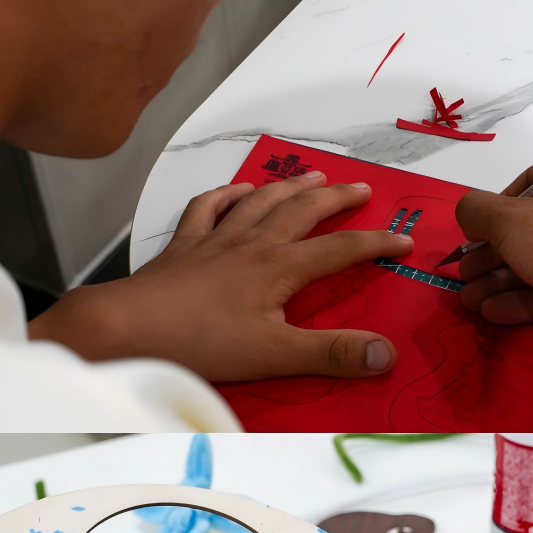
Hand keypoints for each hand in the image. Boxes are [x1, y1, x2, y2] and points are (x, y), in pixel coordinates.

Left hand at [28, 173, 411, 380]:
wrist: (128, 328)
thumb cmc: (202, 344)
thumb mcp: (275, 355)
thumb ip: (331, 354)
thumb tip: (388, 353)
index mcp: (279, 268)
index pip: (339, 251)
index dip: (375, 244)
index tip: (404, 242)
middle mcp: (251, 244)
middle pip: (302, 212)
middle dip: (337, 199)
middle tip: (363, 189)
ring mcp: (214, 240)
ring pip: (260, 202)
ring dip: (290, 188)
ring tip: (313, 177)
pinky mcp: (182, 246)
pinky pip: (208, 208)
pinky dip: (226, 195)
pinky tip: (236, 191)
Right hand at [454, 153, 532, 430]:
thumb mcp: (507, 220)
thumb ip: (476, 210)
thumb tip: (467, 211)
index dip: (498, 205)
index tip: (478, 229)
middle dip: (493, 255)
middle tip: (466, 273)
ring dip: (502, 281)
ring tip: (471, 301)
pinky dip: (528, 297)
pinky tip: (494, 312)